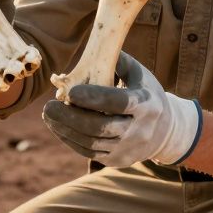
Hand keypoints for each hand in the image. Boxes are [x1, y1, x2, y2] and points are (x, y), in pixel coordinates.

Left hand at [42, 52, 201, 167]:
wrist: (164, 130)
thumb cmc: (144, 92)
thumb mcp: (138, 73)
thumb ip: (115, 61)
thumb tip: (89, 52)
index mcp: (146, 104)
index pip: (119, 102)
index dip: (94, 98)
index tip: (71, 92)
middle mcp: (139, 130)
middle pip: (100, 127)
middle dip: (70, 117)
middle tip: (48, 106)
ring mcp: (128, 148)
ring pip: (91, 142)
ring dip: (65, 129)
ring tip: (48, 114)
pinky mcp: (117, 160)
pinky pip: (88, 152)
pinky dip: (69, 139)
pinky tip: (57, 126)